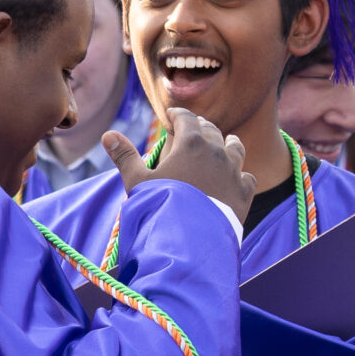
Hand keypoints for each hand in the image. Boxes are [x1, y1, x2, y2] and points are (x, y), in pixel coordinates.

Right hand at [105, 109, 253, 218]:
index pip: (186, 118)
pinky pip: (247, 177)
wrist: (189, 241)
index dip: (178, 114)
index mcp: (192, 143)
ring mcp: (233, 172)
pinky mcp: (244, 193)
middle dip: (200, 127)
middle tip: (194, 129)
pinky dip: (241, 174)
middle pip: (211, 130)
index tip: (172, 115)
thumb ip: (125, 156)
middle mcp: (217, 152)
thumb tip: (108, 134)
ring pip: (235, 148)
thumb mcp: (137, 181)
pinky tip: (237, 177)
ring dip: (228, 143)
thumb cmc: (160, 207)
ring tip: (226, 141)